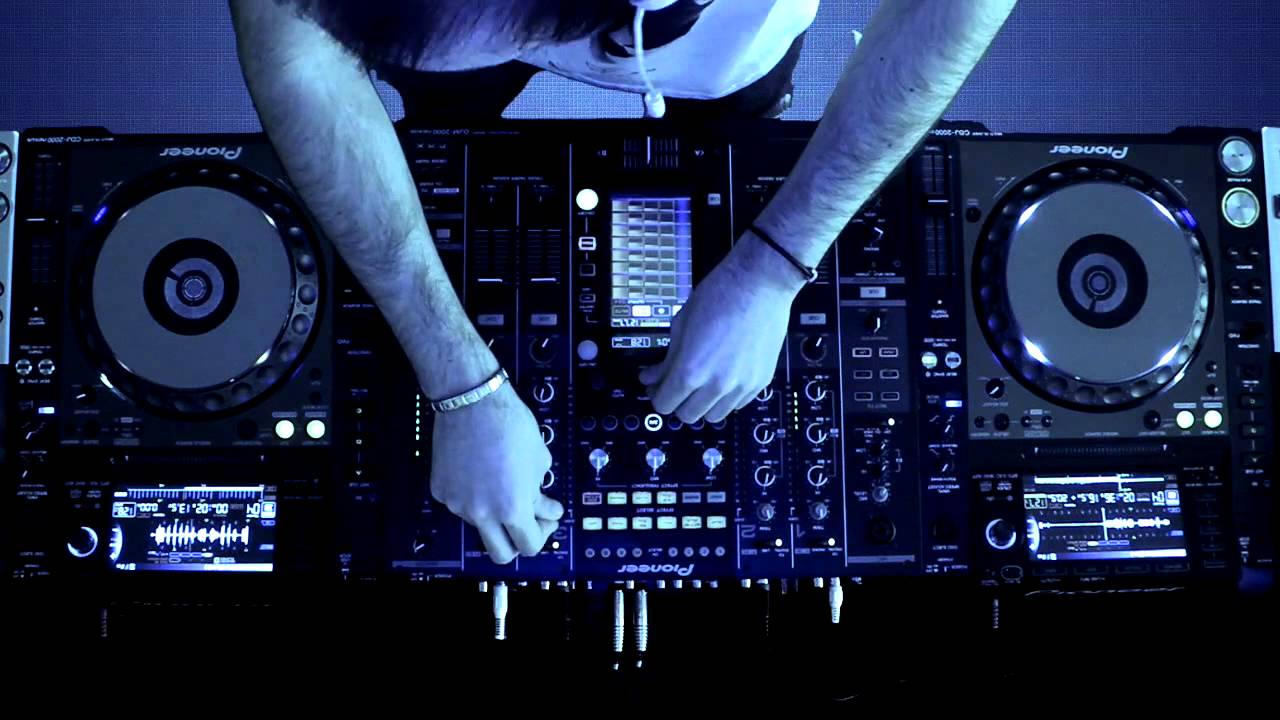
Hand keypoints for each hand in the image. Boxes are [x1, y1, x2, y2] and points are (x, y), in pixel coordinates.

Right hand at [429, 381, 563, 563]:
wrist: (471, 401)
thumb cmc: (509, 425)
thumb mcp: (540, 461)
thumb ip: (541, 493)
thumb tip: (545, 509)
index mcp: (512, 508)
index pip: (530, 546)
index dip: (543, 533)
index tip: (546, 519)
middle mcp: (482, 513)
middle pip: (501, 553)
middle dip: (517, 541)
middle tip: (525, 521)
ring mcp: (458, 504)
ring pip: (481, 524)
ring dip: (495, 513)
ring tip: (503, 483)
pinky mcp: (441, 491)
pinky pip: (461, 504)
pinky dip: (474, 495)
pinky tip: (481, 473)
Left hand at [639, 233, 803, 422]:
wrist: (760, 284)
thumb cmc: (720, 295)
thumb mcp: (681, 325)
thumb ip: (667, 359)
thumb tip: (651, 377)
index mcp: (691, 370)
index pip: (664, 405)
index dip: (657, 396)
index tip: (656, 387)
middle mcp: (716, 385)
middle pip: (687, 416)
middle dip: (677, 402)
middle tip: (675, 385)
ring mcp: (741, 386)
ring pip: (713, 416)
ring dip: (702, 404)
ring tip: (701, 384)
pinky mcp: (760, 381)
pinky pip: (737, 405)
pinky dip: (725, 399)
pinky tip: (721, 379)